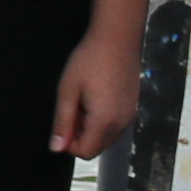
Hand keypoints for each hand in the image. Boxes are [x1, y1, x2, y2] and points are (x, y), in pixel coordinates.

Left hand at [53, 24, 146, 156]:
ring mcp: (130, 115)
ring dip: (90, 128)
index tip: (62, 122)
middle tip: (71, 109)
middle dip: (80, 136)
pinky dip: (102, 120)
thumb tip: (57, 148)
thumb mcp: (68, 91)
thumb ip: (62, 122)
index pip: (86, 152)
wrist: (118, 38)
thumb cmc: (88, 62)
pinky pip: (115, 125)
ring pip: (106, 137)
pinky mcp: (133, 107)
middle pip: (97, 147)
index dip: (69, 144)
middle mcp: (121, 124)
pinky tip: (95, 97)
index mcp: (104, 122)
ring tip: (82, 101)